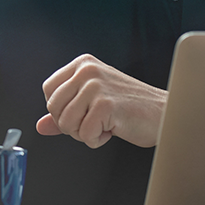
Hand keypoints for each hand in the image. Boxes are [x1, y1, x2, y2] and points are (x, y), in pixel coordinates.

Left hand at [36, 53, 166, 148]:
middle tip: (96, 121)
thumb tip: (40, 126)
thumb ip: (66, 112)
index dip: (61, 109)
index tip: (83, 112)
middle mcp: (88, 70)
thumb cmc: (131, 107)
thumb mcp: (93, 103)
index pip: (48, 90)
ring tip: (105, 123)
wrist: (164, 112)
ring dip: (85, 133)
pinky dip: (98, 140)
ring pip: (66, 123)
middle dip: (72, 124)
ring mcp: (96, 86)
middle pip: (53, 108)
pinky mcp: (105, 105)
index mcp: (83, 64)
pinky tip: (113, 128)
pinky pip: (84, 134)